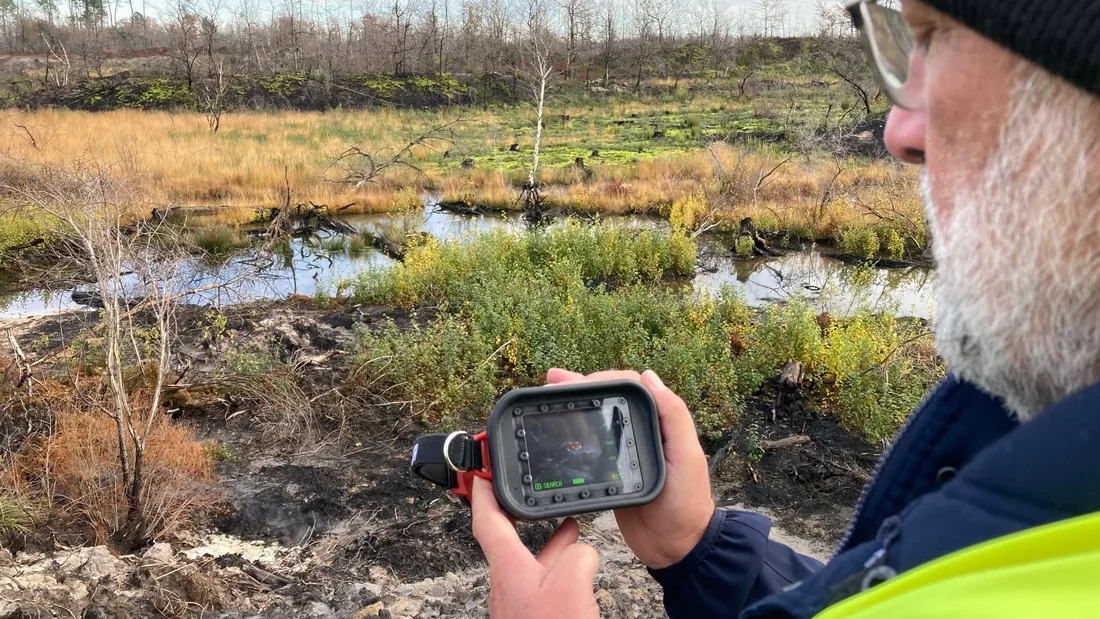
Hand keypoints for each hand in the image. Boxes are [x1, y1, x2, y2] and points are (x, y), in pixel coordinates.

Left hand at [471, 476, 599, 618]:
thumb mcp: (572, 584)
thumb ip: (578, 555)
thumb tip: (582, 551)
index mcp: (509, 568)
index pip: (486, 520)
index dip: (483, 493)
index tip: (484, 473)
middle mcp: (506, 583)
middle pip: (506, 536)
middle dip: (518, 511)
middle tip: (525, 492)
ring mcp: (515, 599)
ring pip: (528, 559)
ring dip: (547, 540)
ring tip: (568, 525)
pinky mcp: (528, 612)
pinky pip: (539, 579)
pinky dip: (554, 565)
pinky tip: (572, 567)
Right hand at [547, 369, 715, 569]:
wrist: (675, 547)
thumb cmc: (686, 502)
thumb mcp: (686, 456)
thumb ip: (673, 416)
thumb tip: (649, 375)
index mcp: (659, 422)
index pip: (628, 387)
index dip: (601, 379)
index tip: (577, 381)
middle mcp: (641, 431)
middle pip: (608, 399)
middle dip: (579, 386)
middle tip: (550, 383)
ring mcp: (624, 450)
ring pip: (597, 418)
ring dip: (574, 404)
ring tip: (547, 395)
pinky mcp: (611, 471)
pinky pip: (591, 445)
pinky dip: (574, 433)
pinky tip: (557, 431)